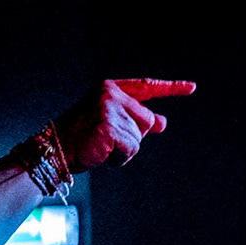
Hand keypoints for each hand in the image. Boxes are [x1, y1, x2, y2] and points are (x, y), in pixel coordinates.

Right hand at [53, 79, 194, 171]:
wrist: (53, 152)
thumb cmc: (80, 138)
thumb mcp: (111, 123)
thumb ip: (136, 119)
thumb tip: (162, 122)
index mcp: (110, 88)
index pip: (147, 87)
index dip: (171, 88)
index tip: (192, 87)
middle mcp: (110, 93)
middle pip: (147, 120)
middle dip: (132, 136)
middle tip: (104, 139)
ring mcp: (109, 109)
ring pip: (139, 137)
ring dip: (124, 149)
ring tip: (100, 146)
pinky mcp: (109, 126)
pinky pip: (131, 148)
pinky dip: (119, 157)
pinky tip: (100, 153)